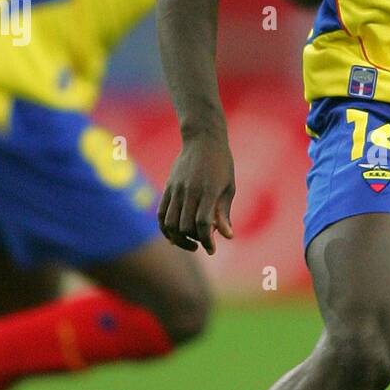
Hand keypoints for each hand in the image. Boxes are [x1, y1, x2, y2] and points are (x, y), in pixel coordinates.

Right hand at [158, 133, 234, 254]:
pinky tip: (174, 235)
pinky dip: (165, 228)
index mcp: (208, 191)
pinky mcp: (168, 188)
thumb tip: (227, 237)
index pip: (203, 224)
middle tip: (204, 241)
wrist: (202, 140)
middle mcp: (190, 191)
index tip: (212, 249)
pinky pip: (161, 214)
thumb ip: (224, 213)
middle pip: (185, 226)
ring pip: (170, 223)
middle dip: (194, 240)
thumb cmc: (221, 164)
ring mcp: (176, 189)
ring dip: (178, 238)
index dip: (206, 241)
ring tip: (190, 242)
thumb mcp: (228, 188)